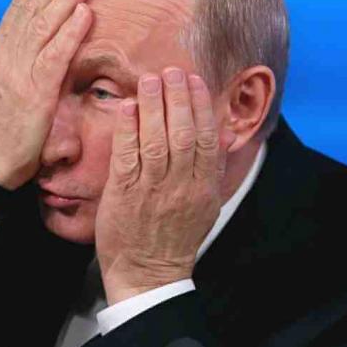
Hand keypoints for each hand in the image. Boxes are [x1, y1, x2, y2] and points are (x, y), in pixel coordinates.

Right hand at [0, 0, 92, 189]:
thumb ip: (15, 64)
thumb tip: (31, 47)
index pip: (18, 9)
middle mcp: (5, 57)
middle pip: (30, 9)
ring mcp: (18, 74)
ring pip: (43, 26)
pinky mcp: (34, 94)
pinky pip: (54, 57)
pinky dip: (70, 33)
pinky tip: (85, 14)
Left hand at [94, 68, 233, 304]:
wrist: (149, 275)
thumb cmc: (175, 237)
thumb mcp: (206, 205)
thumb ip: (213, 170)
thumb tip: (222, 136)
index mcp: (203, 187)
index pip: (205, 138)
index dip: (200, 105)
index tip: (193, 80)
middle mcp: (180, 187)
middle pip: (182, 134)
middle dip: (177, 98)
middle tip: (171, 71)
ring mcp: (151, 191)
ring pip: (156, 141)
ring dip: (152, 106)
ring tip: (149, 79)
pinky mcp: (124, 196)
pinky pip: (127, 157)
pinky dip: (127, 129)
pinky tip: (126, 107)